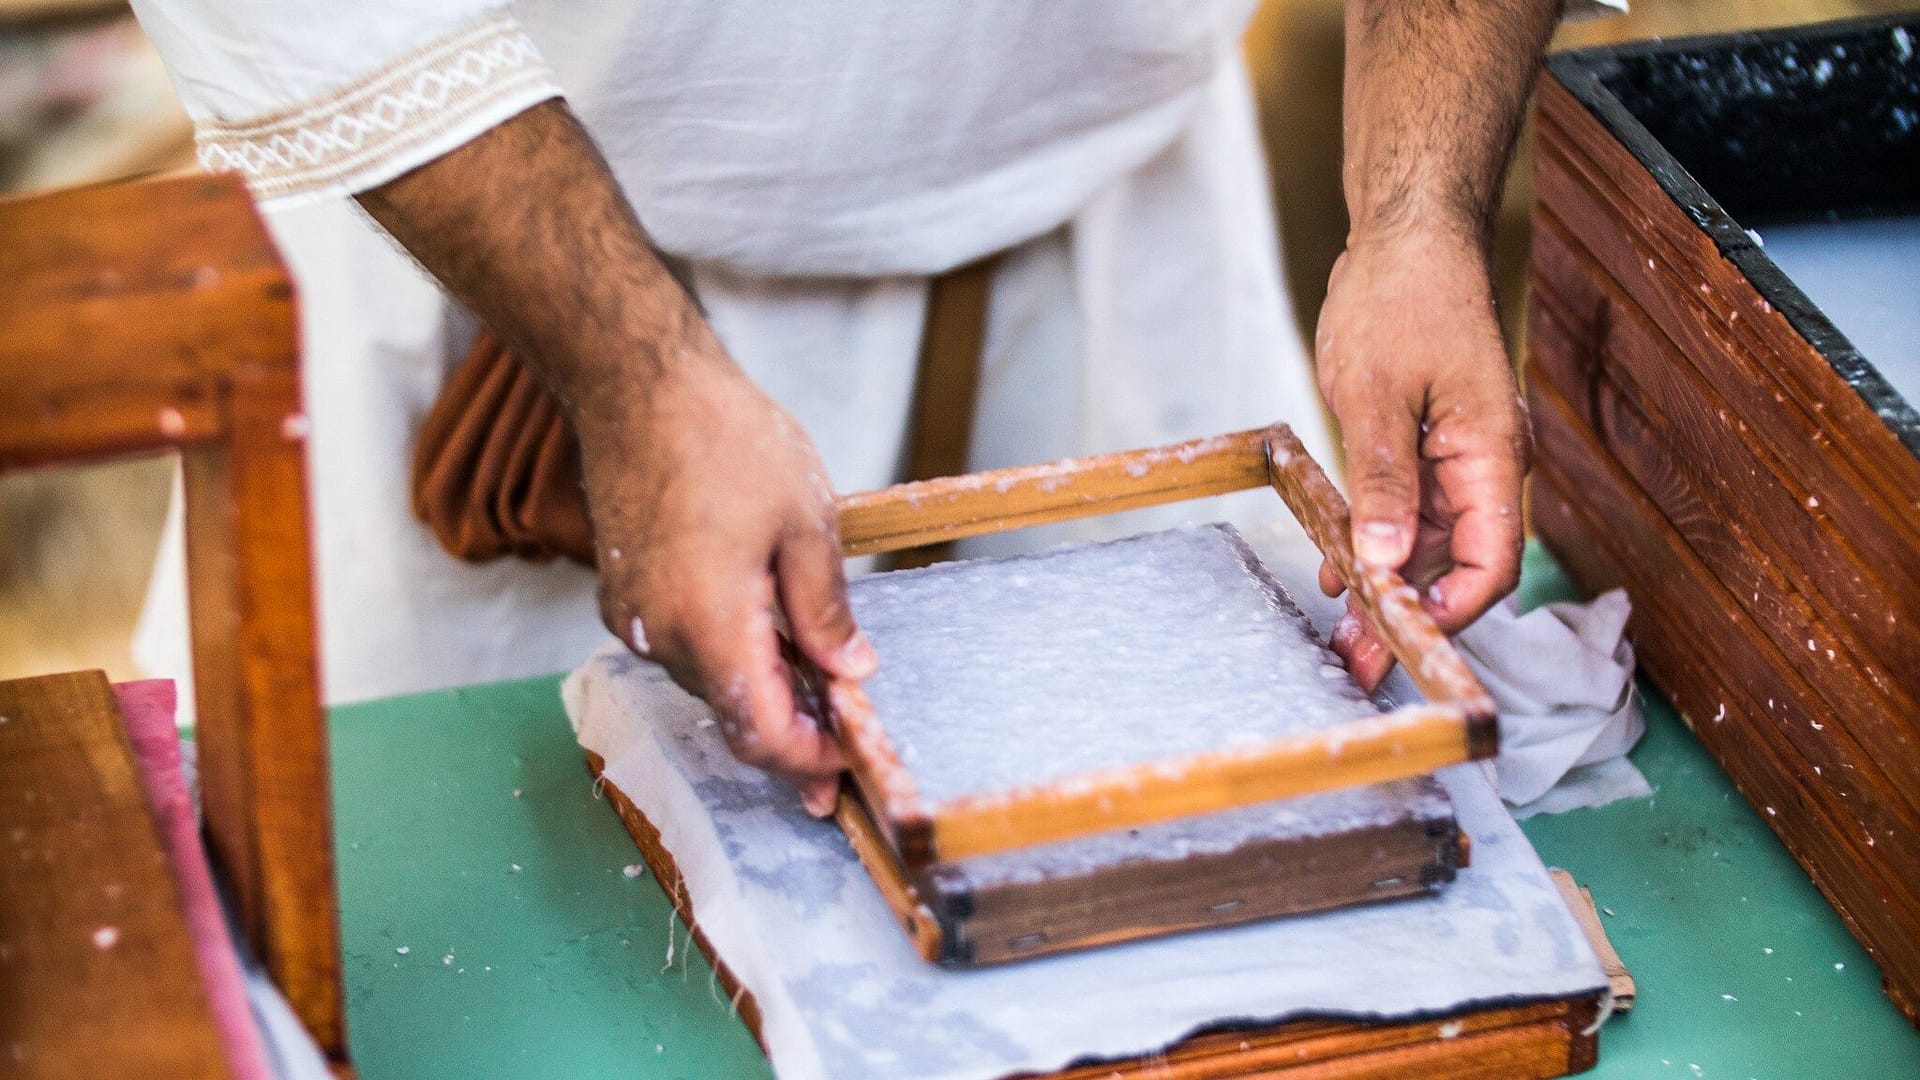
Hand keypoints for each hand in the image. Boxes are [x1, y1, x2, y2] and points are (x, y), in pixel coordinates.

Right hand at [576, 352, 874, 816]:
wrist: (639, 387)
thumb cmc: (726, 440)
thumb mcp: (807, 525)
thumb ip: (826, 611)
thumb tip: (849, 670)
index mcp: (711, 625)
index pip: (760, 732)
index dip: (808, 761)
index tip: (845, 767)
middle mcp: (661, 634)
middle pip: (731, 716)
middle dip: (790, 732)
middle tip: (841, 734)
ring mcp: (633, 616)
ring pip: (706, 682)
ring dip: (758, 691)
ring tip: (816, 677)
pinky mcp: (622, 593)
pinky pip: (681, 646)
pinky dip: (725, 654)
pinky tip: (766, 632)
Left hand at [1312, 229, 1528, 690]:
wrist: (1406, 235)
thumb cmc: (1402, 297)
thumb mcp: (1379, 393)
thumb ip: (1384, 480)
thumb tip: (1388, 560)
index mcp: (1490, 454)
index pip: (1493, 561)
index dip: (1452, 610)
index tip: (1401, 640)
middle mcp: (1480, 465)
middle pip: (1457, 566)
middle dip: (1408, 617)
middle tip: (1355, 664)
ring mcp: (1451, 457)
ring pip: (1427, 546)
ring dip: (1387, 589)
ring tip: (1340, 637)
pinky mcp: (1421, 446)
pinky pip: (1404, 513)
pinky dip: (1373, 546)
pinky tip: (1338, 575)